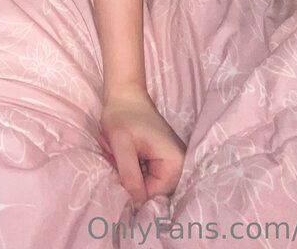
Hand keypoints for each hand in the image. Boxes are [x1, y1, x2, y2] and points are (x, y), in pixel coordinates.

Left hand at [97, 86, 185, 206]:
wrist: (123, 94)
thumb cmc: (122, 115)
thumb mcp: (121, 144)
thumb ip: (129, 174)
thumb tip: (137, 203)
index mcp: (175, 163)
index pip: (153, 195)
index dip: (132, 188)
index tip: (118, 170)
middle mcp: (179, 165)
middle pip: (151, 191)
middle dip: (130, 178)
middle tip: (118, 157)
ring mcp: (171, 161)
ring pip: (146, 184)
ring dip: (129, 173)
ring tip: (120, 153)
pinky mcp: (161, 159)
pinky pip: (145, 175)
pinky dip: (132, 168)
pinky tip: (125, 153)